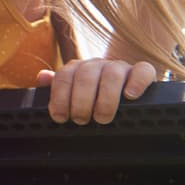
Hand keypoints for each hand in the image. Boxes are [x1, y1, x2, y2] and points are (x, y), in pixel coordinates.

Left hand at [36, 58, 155, 124]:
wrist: (126, 91)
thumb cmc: (94, 98)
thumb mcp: (73, 94)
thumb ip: (57, 87)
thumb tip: (42, 77)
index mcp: (78, 69)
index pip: (64, 76)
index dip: (59, 97)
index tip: (60, 117)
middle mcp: (97, 65)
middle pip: (86, 75)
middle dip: (81, 100)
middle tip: (81, 120)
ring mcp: (120, 67)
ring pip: (112, 74)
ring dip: (106, 98)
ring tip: (102, 118)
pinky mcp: (142, 72)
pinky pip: (143, 70)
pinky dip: (137, 82)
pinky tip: (130, 96)